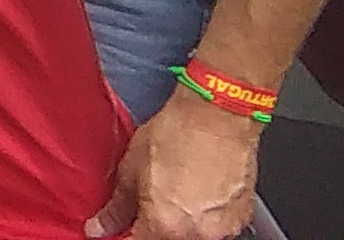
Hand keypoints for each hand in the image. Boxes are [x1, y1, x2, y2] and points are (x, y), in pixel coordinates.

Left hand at [85, 95, 263, 238]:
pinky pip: (216, 228)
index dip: (126, 235)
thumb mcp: (131, 167)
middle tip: (154, 201)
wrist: (218, 116)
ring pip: (192, 237)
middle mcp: (196, 234)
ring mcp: (222, 229)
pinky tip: (199, 193)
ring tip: (178, 192)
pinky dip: (204, 218)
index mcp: (164, 225)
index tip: (125, 227)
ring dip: (181, 225)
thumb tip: (101, 226)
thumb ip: (116, 207)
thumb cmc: (178, 133)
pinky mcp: (242, 218)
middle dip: (155, 226)